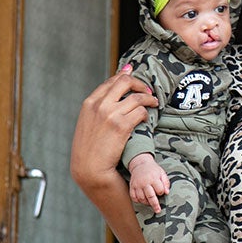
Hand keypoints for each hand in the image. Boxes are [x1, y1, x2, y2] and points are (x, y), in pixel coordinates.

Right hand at [70, 64, 158, 194]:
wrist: (89, 169)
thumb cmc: (90, 148)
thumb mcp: (87, 123)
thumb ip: (98, 108)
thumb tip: (111, 97)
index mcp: (89, 103)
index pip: (111, 81)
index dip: (125, 75)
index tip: (134, 74)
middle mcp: (99, 105)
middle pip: (125, 82)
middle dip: (140, 83)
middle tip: (148, 91)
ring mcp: (110, 115)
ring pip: (137, 97)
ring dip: (149, 99)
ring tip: (154, 103)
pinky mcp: (121, 126)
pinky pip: (141, 112)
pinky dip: (146, 114)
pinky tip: (146, 119)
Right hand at [127, 153, 168, 212]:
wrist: (140, 164)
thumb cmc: (153, 169)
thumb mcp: (162, 173)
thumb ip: (166, 182)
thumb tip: (167, 192)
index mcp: (154, 178)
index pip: (159, 190)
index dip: (161, 192)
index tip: (161, 191)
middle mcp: (145, 182)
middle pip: (150, 196)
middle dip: (155, 205)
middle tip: (158, 210)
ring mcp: (137, 185)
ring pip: (141, 198)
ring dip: (146, 203)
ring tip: (150, 203)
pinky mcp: (132, 187)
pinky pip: (133, 197)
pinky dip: (137, 201)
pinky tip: (142, 200)